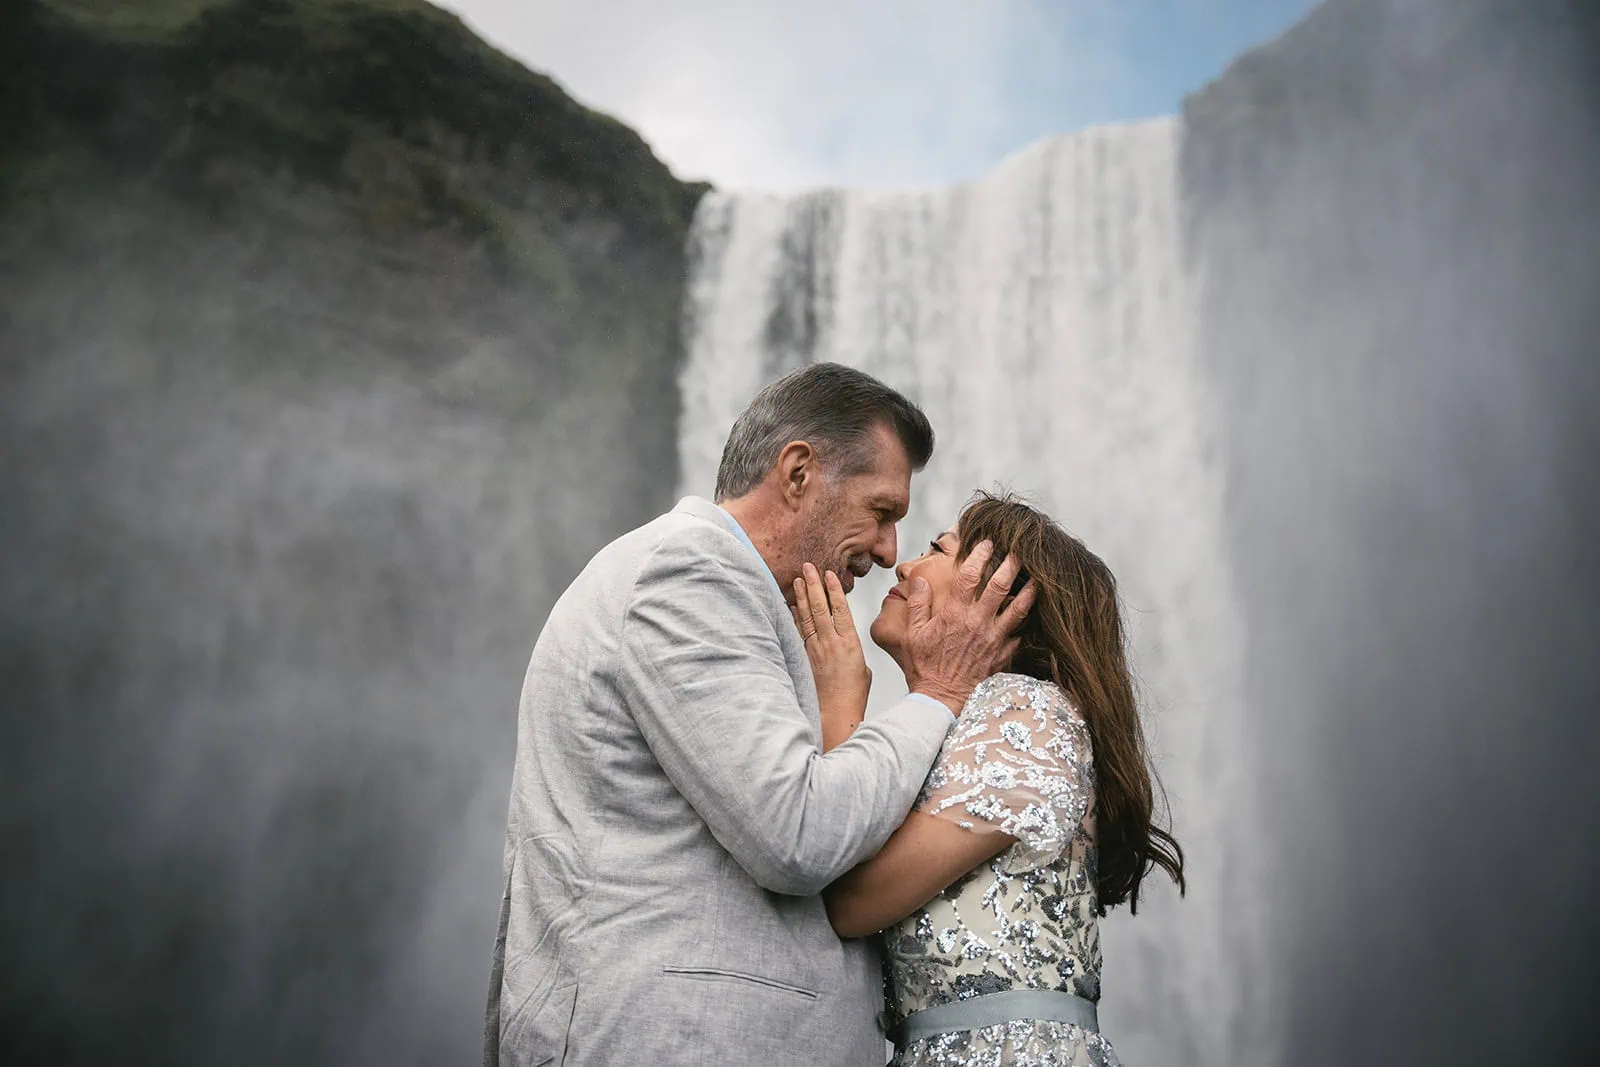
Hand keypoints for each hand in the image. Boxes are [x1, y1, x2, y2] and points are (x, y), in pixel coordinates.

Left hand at [792, 563, 870, 750]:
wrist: (836, 714)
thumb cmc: (853, 696)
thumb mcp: (863, 670)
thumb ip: (854, 653)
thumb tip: (846, 650)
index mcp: (850, 643)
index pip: (841, 609)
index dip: (834, 590)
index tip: (829, 574)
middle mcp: (831, 643)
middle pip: (820, 608)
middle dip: (814, 585)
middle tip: (808, 567)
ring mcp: (816, 649)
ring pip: (807, 617)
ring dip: (802, 596)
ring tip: (798, 579)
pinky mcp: (804, 658)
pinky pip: (798, 632)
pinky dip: (794, 617)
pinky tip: (790, 605)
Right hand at [900, 540, 1034, 714]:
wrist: (941, 699)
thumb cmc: (925, 667)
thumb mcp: (913, 634)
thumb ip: (917, 604)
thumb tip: (919, 581)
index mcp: (955, 614)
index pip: (969, 576)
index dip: (979, 555)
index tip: (986, 543)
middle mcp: (977, 622)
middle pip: (1000, 586)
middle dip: (1011, 565)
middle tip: (1019, 551)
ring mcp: (993, 639)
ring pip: (1018, 609)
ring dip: (1029, 591)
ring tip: (1038, 578)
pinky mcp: (1002, 654)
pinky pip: (1019, 635)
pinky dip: (1026, 623)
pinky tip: (1032, 614)